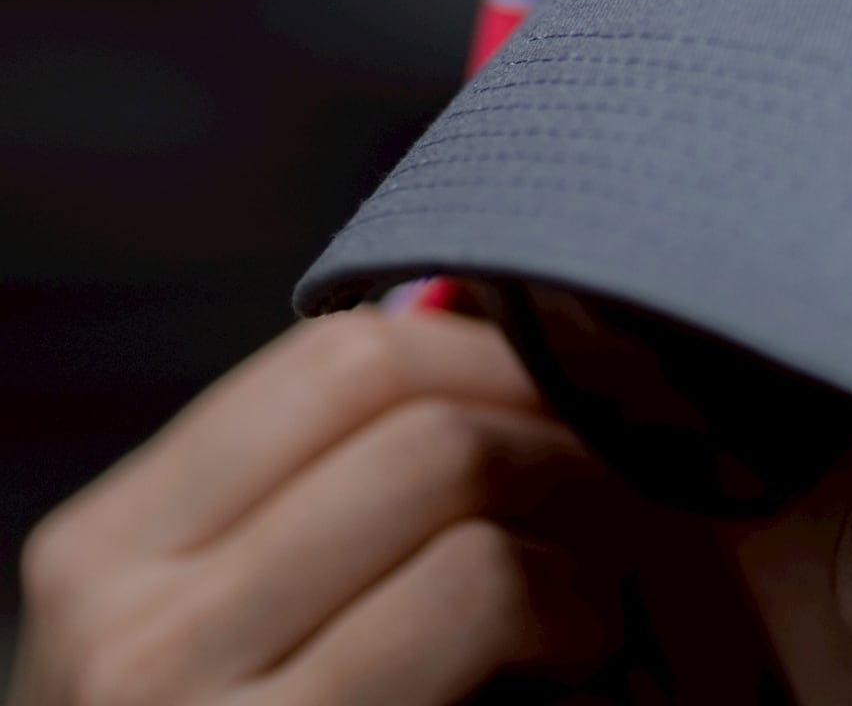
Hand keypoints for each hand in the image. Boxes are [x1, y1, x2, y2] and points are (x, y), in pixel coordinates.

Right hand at [6, 308, 626, 705]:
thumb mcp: (239, 631)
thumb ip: (327, 494)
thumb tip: (464, 314)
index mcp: (105, 555)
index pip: (332, 360)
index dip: (484, 352)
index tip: (570, 386)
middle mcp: (123, 623)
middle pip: (407, 404)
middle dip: (547, 417)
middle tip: (622, 474)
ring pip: (454, 470)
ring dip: (575, 509)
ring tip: (599, 587)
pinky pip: (482, 587)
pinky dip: (573, 602)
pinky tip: (583, 661)